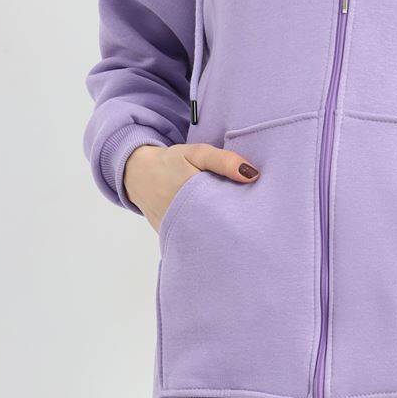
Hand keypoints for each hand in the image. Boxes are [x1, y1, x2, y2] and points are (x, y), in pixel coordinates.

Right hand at [125, 142, 259, 229]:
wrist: (137, 175)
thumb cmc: (170, 162)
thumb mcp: (195, 154)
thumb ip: (223, 161)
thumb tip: (252, 174)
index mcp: (192, 196)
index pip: (226, 213)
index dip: (243, 216)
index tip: (259, 216)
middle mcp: (184, 219)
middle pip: (219, 232)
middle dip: (236, 230)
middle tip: (254, 229)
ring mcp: (177, 232)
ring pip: (207, 241)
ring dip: (222, 238)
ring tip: (239, 235)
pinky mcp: (172, 239)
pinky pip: (194, 244)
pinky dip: (206, 241)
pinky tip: (219, 239)